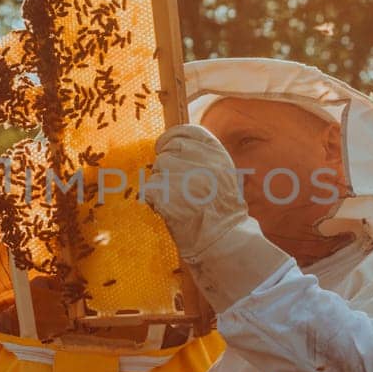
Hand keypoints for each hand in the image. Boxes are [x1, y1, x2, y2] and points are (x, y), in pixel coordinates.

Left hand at [145, 125, 248, 259]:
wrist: (223, 239)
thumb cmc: (221, 210)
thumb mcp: (222, 174)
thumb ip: (201, 157)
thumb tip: (172, 146)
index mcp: (216, 153)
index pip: (187, 131)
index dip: (170, 138)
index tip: (163, 147)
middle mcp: (201, 161)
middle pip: (167, 153)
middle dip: (165, 169)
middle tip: (174, 187)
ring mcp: (183, 177)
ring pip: (156, 172)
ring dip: (160, 186)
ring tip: (175, 201)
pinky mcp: (167, 194)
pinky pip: (149, 189)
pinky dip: (153, 201)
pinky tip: (167, 210)